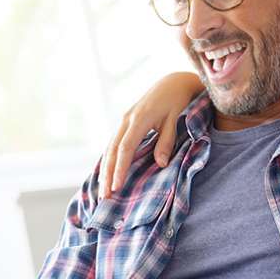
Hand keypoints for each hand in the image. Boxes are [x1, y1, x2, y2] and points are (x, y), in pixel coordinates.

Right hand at [100, 72, 203, 199]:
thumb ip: (166, 141)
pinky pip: (113, 144)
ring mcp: (123, 120)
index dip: (120, 168)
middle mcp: (126, 119)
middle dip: (108, 174)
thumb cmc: (176, 101)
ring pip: (109, 148)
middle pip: (112, 150)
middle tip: (105, 196)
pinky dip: (109, 160)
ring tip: (102, 191)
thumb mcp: (175, 120)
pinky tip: (106, 174)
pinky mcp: (124, 123)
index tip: (117, 187)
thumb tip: (161, 164)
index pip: (125, 148)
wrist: (172, 82)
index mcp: (139, 119)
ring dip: (105, 169)